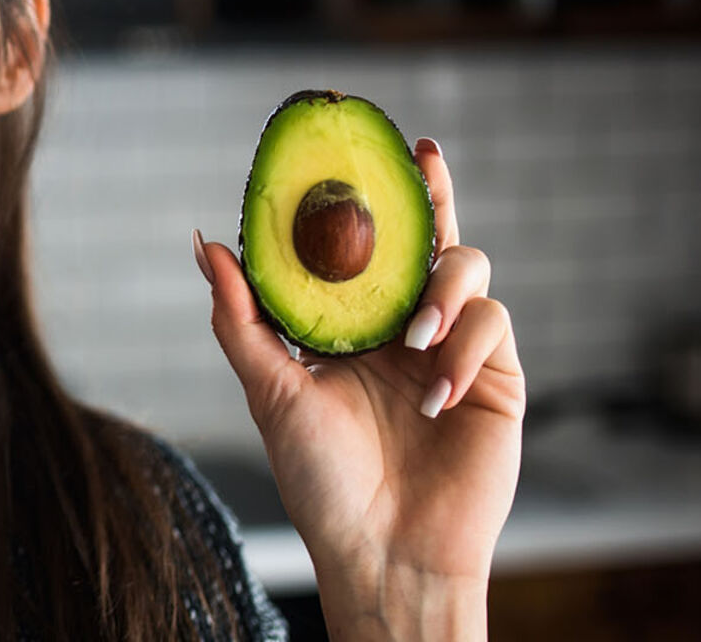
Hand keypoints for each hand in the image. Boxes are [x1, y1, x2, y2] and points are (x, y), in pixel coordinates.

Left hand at [197, 138, 523, 637]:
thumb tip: (205, 244)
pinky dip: (464, 344)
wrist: (383, 550)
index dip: (367, 198)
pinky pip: (492, 324)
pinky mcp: (494, 376)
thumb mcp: (269, 390)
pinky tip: (436, 391)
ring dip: (440, 289)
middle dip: (429, 194)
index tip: (362, 149)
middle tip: (422, 157)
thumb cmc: (319, 480)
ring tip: (411, 335)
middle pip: (426, 239)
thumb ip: (240, 317)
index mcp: (349, 327)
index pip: (362, 249)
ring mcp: (451, 347)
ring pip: (466, 269)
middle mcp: (402, 328)